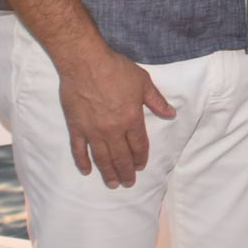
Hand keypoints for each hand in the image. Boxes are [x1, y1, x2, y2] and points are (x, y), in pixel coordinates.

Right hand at [55, 46, 175, 187]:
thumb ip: (157, 101)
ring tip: (112, 184)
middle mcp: (113, 130)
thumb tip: (171, 114)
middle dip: (126, 172)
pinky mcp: (76, 128)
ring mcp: (93, 131)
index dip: (141, 158)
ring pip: (102, 158)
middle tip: (128, 183)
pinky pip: (79, 150)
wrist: (85, 63)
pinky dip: (83, 162)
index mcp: (131, 119)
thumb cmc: (116, 69)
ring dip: (108, 173)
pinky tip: (87, 171)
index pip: (138, 145)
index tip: (141, 166)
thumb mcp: (143, 82)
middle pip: (121, 157)